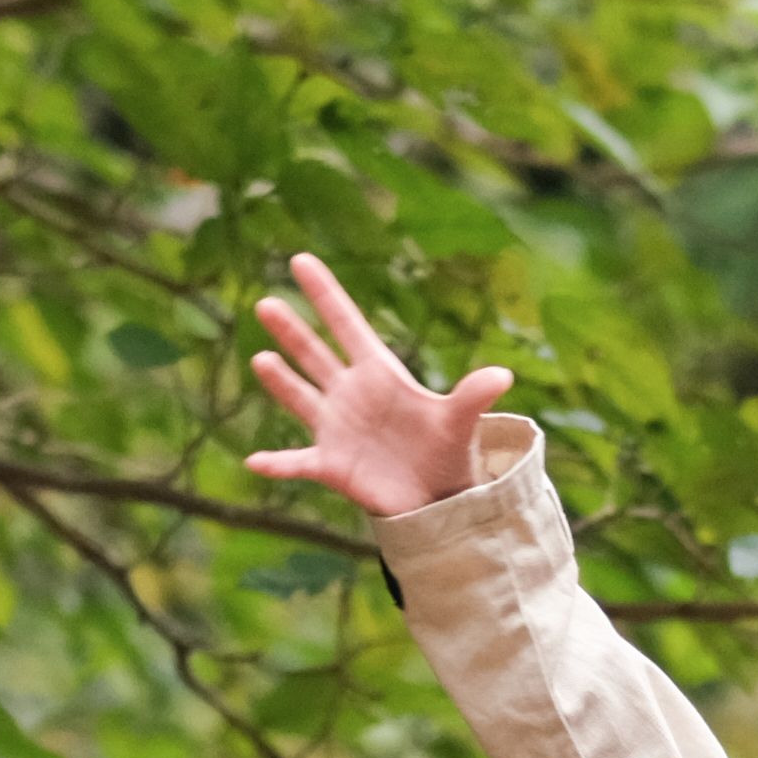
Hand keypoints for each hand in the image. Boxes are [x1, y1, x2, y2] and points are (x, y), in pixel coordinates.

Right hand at [240, 251, 516, 520]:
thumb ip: (472, 397)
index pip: (347, 324)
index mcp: (380, 373)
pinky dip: (277, 463)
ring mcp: (336, 427)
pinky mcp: (331, 463)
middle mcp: (350, 394)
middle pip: (315, 355)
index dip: (325, 293)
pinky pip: (297, 462)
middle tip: (265, 303)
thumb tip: (503, 375)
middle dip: (292, 331)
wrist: (436, 496)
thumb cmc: (446, 451)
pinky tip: (255, 461)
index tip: (300, 260)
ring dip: (280, 381)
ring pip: (300, 397)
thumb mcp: (459, 422)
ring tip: (261, 360)